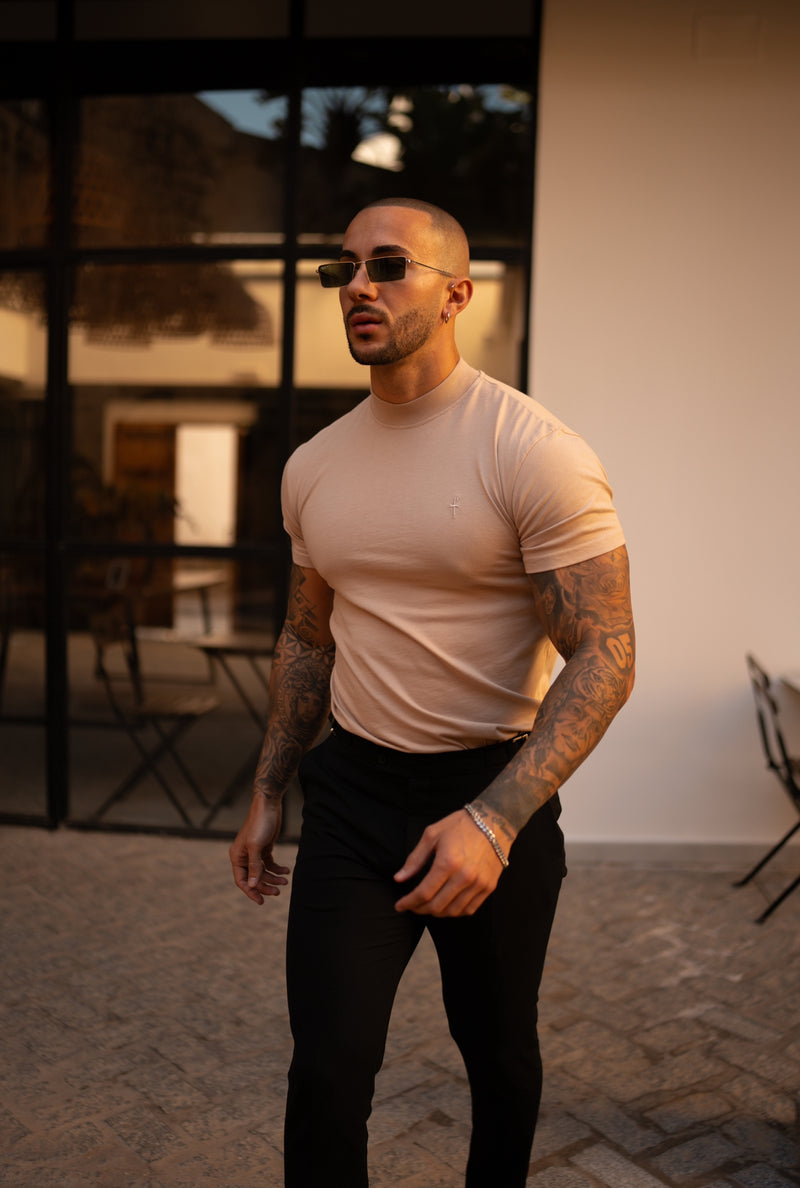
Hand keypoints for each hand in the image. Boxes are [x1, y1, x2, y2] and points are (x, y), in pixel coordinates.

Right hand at [229, 793, 290, 904]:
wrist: (269, 805)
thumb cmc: (260, 823)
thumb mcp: (256, 846)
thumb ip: (254, 866)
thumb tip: (252, 885)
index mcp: (237, 857)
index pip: (241, 881)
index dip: (251, 892)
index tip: (261, 902)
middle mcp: (244, 856)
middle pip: (254, 878)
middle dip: (266, 886)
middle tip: (278, 891)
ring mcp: (255, 853)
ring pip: (263, 872)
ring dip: (274, 878)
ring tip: (285, 881)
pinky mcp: (265, 848)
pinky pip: (270, 864)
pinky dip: (278, 868)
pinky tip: (286, 870)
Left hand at [393, 809, 508, 916]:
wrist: (493, 822)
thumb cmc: (460, 825)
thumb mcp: (432, 835)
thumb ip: (415, 859)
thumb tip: (399, 878)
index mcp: (447, 862)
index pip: (424, 893)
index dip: (409, 903)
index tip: (400, 905)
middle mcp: (464, 876)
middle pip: (437, 906)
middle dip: (420, 909)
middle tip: (412, 906)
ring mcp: (478, 884)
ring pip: (453, 911)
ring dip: (437, 913)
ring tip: (427, 906)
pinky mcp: (489, 887)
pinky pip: (469, 909)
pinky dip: (455, 911)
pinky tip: (447, 905)